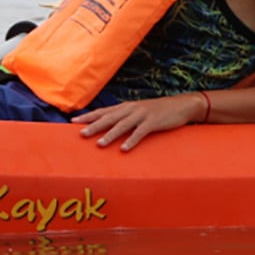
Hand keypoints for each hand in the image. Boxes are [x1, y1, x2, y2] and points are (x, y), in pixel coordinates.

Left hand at [72, 93, 203, 150]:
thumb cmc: (157, 111)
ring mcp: (142, 115)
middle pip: (109, 118)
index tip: (73, 122)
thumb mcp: (138, 111)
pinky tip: (124, 149)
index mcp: (126, 107)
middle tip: (81, 134)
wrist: (181, 105)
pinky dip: (131, 141)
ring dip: (110, 135)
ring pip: (122, 125)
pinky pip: (140, 133)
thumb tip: (108, 124)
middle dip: (94, 125)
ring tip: (99, 144)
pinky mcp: (153, 122)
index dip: (88, 116)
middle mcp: (131, 109)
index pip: (103, 111)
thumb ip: (124, 117)